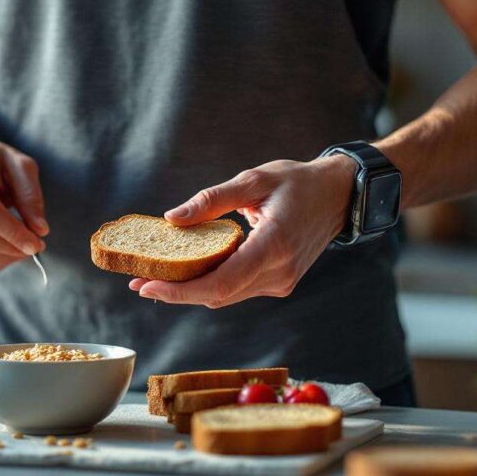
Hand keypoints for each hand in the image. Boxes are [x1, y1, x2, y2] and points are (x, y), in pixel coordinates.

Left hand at [129, 156, 355, 307]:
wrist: (339, 196)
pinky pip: (237, 289)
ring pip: (226, 296)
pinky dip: (210, 284)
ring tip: (153, 279)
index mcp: (274, 245)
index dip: (180, 290)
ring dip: (189, 291)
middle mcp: (279, 272)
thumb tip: (172, 218)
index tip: (147, 286)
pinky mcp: (279, 283)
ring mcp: (281, 282)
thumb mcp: (254, 180)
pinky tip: (185, 273)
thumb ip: (212, 200)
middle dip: (175, 293)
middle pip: (218, 295)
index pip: (220, 282)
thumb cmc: (297, 182)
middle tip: (137, 283)